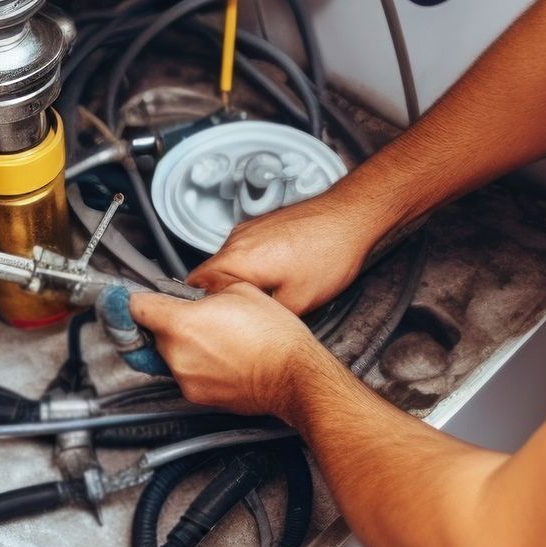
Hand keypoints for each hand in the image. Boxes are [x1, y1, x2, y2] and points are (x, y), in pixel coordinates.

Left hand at [130, 283, 327, 417]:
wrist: (294, 376)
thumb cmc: (274, 337)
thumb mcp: (241, 291)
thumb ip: (206, 288)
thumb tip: (194, 289)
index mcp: (181, 324)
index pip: (136, 308)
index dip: (134, 298)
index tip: (132, 298)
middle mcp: (176, 355)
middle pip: (154, 333)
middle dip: (169, 323)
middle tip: (199, 315)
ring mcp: (186, 379)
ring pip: (170, 355)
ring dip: (185, 345)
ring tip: (218, 338)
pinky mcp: (197, 397)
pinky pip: (187, 374)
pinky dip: (199, 365)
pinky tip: (224, 357)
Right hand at [187, 190, 381, 314]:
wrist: (351, 217)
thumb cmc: (330, 254)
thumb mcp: (298, 303)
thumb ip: (263, 318)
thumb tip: (250, 329)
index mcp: (236, 260)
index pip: (194, 288)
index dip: (202, 311)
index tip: (212, 325)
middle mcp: (236, 241)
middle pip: (208, 277)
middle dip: (221, 300)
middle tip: (239, 320)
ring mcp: (248, 231)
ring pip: (228, 266)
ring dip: (238, 285)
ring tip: (262, 300)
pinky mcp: (261, 226)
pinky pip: (243, 253)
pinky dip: (251, 269)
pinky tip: (274, 279)